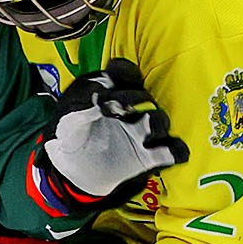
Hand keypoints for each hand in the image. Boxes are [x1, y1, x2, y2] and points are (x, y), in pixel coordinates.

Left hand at [37, 59, 184, 205]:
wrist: (76, 170)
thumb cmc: (73, 137)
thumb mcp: (67, 119)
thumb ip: (80, 104)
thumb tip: (98, 94)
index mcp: (113, 92)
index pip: (126, 73)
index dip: (122, 74)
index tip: (108, 85)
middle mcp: (132, 109)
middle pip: (144, 96)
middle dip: (131, 100)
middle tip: (110, 110)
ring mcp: (143, 131)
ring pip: (160, 120)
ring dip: (154, 123)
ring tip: (140, 134)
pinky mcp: (151, 156)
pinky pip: (172, 150)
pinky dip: (175, 151)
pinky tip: (165, 153)